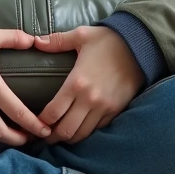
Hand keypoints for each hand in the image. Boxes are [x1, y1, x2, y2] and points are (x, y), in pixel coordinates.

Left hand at [32, 25, 143, 145]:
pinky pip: (98, 129)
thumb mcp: (81, 35)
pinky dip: (86, 132)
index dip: (40, 122)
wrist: (141, 46)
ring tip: (58, 135)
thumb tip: (35, 42)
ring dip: (68, 138)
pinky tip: (78, 129)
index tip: (33, 122)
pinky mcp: (116, 110)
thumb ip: (57, 41)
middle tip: (42, 135)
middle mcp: (90, 99)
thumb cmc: (109, 40)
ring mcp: (104, 107)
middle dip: (51, 136)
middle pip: (65, 130)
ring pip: (81, 134)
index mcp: (76, 82)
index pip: (53, 112)